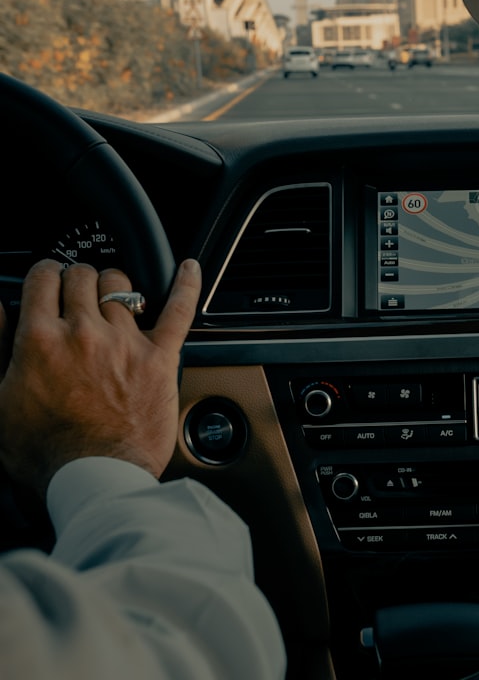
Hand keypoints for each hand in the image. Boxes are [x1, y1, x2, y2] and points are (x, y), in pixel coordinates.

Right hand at [0, 259, 200, 496]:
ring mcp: (126, 342)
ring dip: (115, 286)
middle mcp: (84, 333)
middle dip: (78, 279)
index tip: (48, 278)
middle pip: (83, 276)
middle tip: (78, 293)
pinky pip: (180, 310)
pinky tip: (190, 269)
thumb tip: (0, 309)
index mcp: (40, 340)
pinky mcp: (160, 357)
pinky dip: (187, 285)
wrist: (92, 479)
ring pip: (122, 285)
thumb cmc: (44, 452)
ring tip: (113, 297)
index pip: (43, 278)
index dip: (45, 273)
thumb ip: (0, 348)